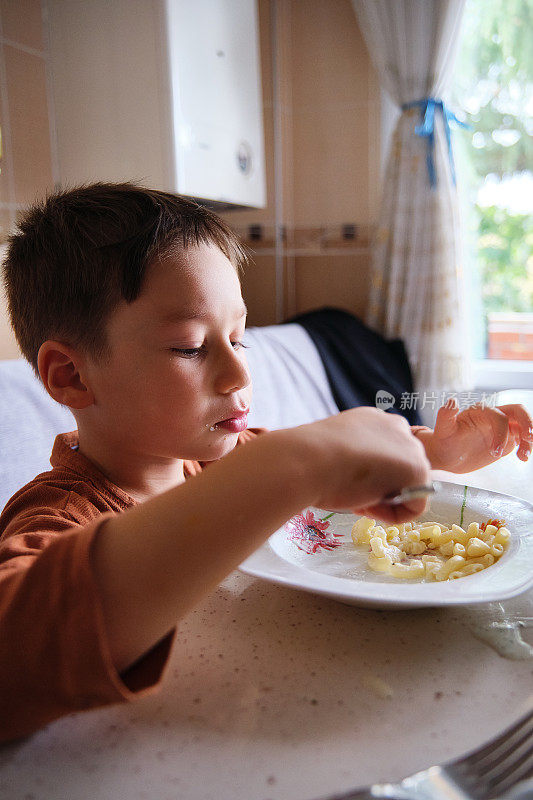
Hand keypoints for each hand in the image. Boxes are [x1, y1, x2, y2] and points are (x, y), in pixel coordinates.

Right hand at [299, 407, 431, 523]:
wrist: (306, 460)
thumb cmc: (309, 458)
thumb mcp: (334, 450)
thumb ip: (354, 457)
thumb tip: (357, 476)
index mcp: (373, 420)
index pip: (386, 454)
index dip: (369, 475)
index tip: (348, 482)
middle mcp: (395, 426)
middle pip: (400, 469)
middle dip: (381, 487)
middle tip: (354, 495)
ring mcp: (410, 446)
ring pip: (409, 487)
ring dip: (386, 500)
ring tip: (358, 500)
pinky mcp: (417, 469)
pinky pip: (415, 505)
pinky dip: (394, 515)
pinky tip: (368, 504)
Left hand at [421, 398, 532, 472]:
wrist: (448, 454)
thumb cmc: (445, 440)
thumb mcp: (443, 429)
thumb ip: (446, 414)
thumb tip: (452, 401)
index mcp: (481, 411)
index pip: (499, 416)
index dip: (501, 432)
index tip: (495, 452)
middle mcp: (494, 416)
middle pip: (517, 411)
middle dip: (526, 422)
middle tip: (528, 437)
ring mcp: (502, 428)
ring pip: (523, 425)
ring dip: (529, 437)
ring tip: (524, 455)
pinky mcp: (506, 439)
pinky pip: (522, 439)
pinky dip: (526, 447)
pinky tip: (522, 457)